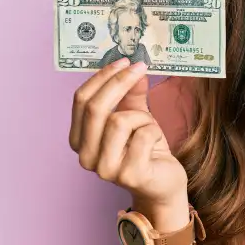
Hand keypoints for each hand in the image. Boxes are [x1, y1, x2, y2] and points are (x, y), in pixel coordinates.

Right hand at [68, 58, 187, 208]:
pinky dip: (154, 132)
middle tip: (140, 67)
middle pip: (95, 108)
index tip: (124, 61)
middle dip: (119, 82)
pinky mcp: (129, 175)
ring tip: (149, 127)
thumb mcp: (137, 116)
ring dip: (142, 117)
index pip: (81, 100)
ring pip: (120, 121)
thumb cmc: (147, 149)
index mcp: (80, 140)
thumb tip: (135, 68)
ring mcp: (105, 169)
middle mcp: (86, 156)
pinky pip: (144, 135)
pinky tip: (156, 144)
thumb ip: (132, 94)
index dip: (102, 77)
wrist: (164, 183)